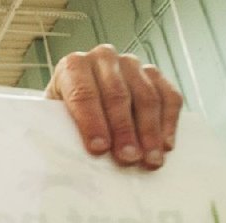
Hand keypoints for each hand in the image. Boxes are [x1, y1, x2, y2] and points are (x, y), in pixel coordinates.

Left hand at [45, 44, 182, 169]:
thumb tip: (80, 157)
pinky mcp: (154, 75)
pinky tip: (165, 146)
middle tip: (128, 158)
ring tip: (149, 160)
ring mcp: (131, 64)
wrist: (79, 104)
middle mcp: (103, 59)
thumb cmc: (65, 117)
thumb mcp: (56, 122)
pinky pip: (169, 97)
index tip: (99, 149)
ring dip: (149, 132)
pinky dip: (168, 123)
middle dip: (123, 130)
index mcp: (73, 66)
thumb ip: (63, 133)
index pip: (83, 93)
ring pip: (146, 96)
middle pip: (117, 95)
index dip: (92, 123)